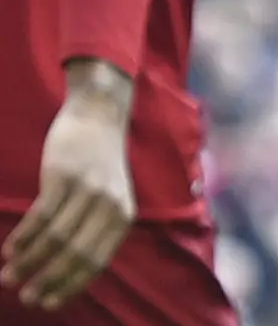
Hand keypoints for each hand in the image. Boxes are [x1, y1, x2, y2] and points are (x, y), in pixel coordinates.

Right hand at [1, 72, 134, 309]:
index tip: (49, 304)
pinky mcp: (64, 176)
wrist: (99, 116)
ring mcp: (87, 190)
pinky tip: (9, 251)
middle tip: (25, 298)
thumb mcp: (111, 198)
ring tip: (8, 278)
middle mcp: (110, 206)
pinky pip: (41, 215)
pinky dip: (23, 237)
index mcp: (123, 217)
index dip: (70, 286)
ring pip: (54, 238)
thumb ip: (96, 229)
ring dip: (28, 262)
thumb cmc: (99, 164)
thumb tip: (68, 271)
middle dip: (47, 281)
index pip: (96, 262)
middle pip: (75, 255)